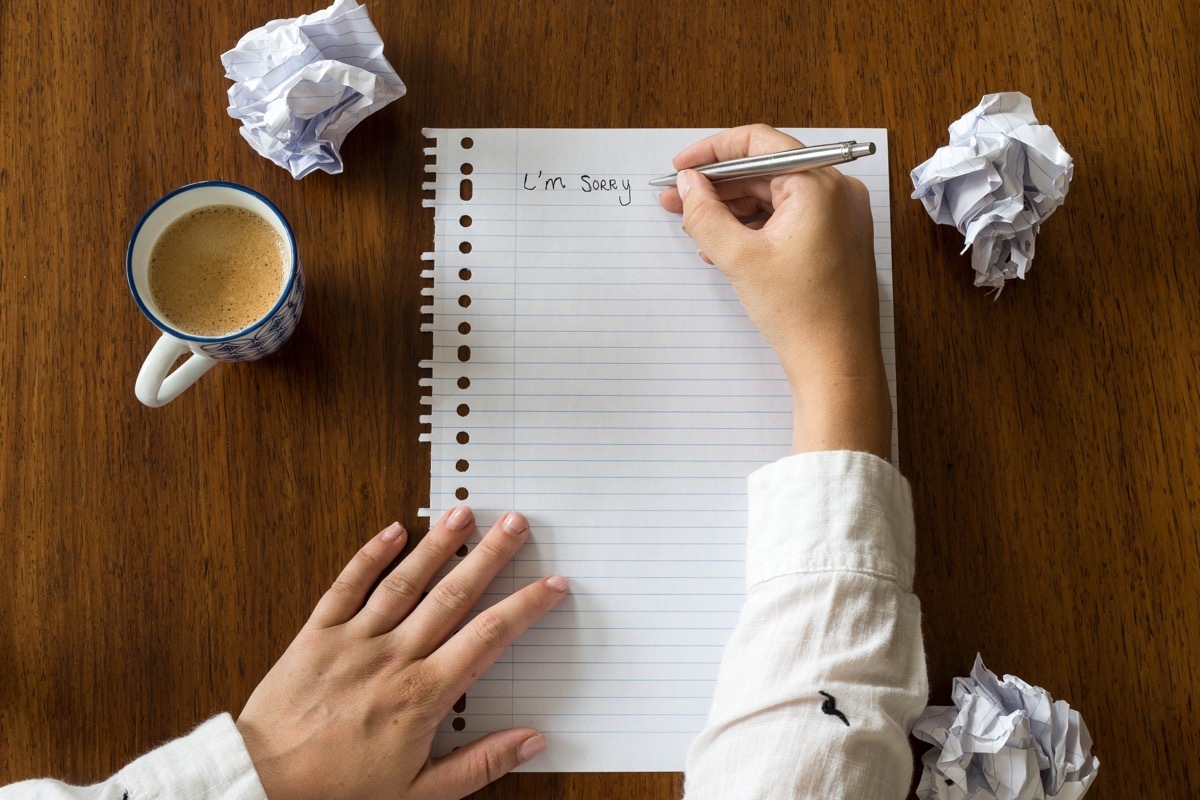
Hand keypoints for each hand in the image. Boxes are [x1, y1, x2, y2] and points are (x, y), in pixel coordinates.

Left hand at [235, 508, 568, 799]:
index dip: (525, 607)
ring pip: (405, 582)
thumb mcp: (421, 794)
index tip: (551, 584)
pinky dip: (370, 555)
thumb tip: (533, 741)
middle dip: (490, 556)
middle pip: (453, 596)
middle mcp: (394, 657)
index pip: (488, 638)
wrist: (265, 785)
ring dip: (437, 544)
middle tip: (515, 523)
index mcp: (423, 695)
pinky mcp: (317, 634)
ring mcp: (354, 640)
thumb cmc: (340, 793)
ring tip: (463, 513)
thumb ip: (481, 764)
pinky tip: (393, 529)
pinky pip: (347, 585)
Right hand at [658, 124, 890, 458]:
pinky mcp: (836, 241)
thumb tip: (688, 185)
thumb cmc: (802, 314)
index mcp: (820, 185)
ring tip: (694, 228)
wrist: (836, 365)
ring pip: (774, 196)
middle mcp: (837, 192)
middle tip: (677, 200)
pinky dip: (755, 227)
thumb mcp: (739, 259)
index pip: (760, 142)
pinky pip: (788, 218)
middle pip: (765, 169)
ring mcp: (840, 217)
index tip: (681, 167)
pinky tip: (723, 246)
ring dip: (732, 208)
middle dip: (718, 186)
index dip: (713, 151)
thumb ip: (706, 214)